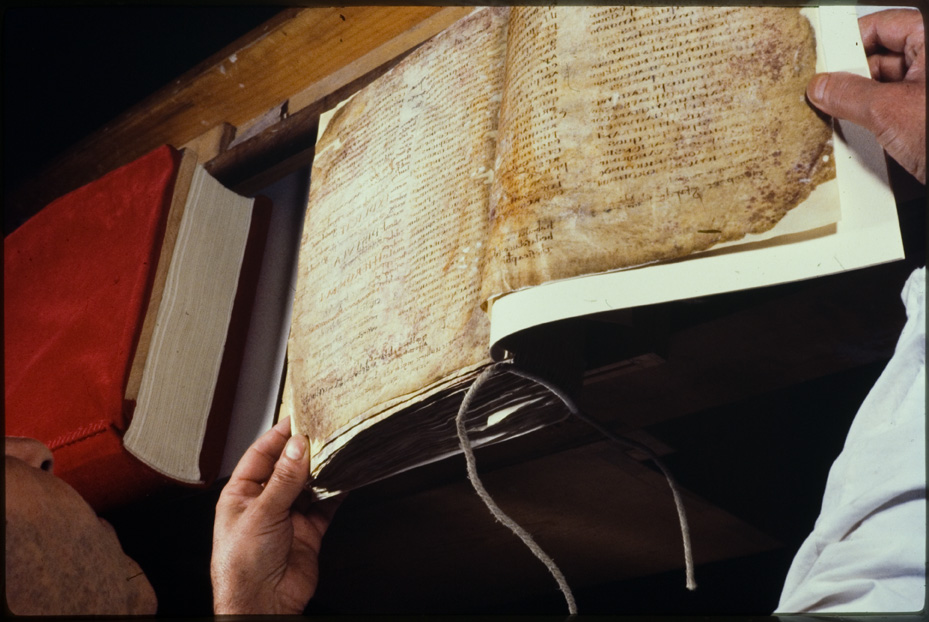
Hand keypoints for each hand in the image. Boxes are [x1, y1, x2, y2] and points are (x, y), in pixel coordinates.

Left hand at [210, 417, 340, 613]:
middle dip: (305, 451)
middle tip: (323, 432)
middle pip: (288, 467)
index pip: (261, 454)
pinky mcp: (308, 531)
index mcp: (241, 493)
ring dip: (322, 470)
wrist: (261, 604)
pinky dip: (336, 492)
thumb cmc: (240, 566)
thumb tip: (297, 448)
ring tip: (336, 452)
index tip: (298, 418)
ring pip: (309, 484)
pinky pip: (325, 505)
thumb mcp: (261, 513)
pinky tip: (344, 480)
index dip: (279, 435)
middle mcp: (265, 502)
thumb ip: (283, 480)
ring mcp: (288, 516)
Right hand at [806, 9, 925, 183]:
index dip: (847, 43)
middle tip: (825, 94)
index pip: (880, 27)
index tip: (822, 62)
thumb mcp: (889, 111)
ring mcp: (928, 94)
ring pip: (885, 88)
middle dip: (851, 79)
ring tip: (841, 118)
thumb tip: (822, 86)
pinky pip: (894, 112)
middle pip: (881, 59)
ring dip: (861, 106)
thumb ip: (849, 94)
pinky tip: (860, 135)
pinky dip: (875, 123)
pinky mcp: (925, 121)